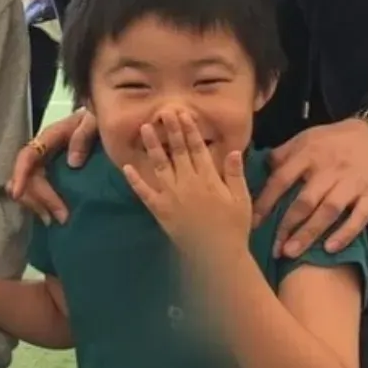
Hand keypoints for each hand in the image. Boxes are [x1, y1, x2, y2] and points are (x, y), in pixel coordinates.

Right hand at [6, 108, 96, 224]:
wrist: (107, 121)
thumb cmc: (99, 120)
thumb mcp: (95, 121)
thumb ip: (84, 135)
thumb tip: (72, 163)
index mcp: (50, 137)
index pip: (28, 155)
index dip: (20, 173)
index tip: (17, 193)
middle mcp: (42, 152)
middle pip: (27, 178)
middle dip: (38, 199)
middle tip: (61, 217)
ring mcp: (45, 165)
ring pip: (28, 188)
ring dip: (38, 206)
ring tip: (54, 221)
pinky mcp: (51, 176)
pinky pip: (38, 193)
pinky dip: (42, 206)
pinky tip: (52, 216)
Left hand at [121, 108, 251, 265]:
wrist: (217, 255)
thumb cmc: (233, 227)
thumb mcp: (241, 199)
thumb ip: (235, 174)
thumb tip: (234, 151)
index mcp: (208, 178)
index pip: (197, 148)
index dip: (189, 129)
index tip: (183, 114)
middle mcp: (188, 183)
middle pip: (177, 151)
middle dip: (170, 130)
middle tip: (163, 111)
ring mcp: (171, 196)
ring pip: (159, 165)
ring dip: (152, 146)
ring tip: (145, 128)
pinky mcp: (160, 210)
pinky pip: (145, 193)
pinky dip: (135, 180)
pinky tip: (126, 167)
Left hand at [250, 117, 367, 256]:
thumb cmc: (336, 140)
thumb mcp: (307, 137)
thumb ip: (284, 153)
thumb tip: (261, 168)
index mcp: (309, 154)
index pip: (282, 180)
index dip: (266, 202)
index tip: (253, 223)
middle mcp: (328, 170)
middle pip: (305, 201)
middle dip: (287, 226)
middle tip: (275, 249)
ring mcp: (351, 184)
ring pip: (328, 211)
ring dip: (309, 234)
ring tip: (292, 253)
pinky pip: (358, 218)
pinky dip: (344, 234)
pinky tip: (330, 249)